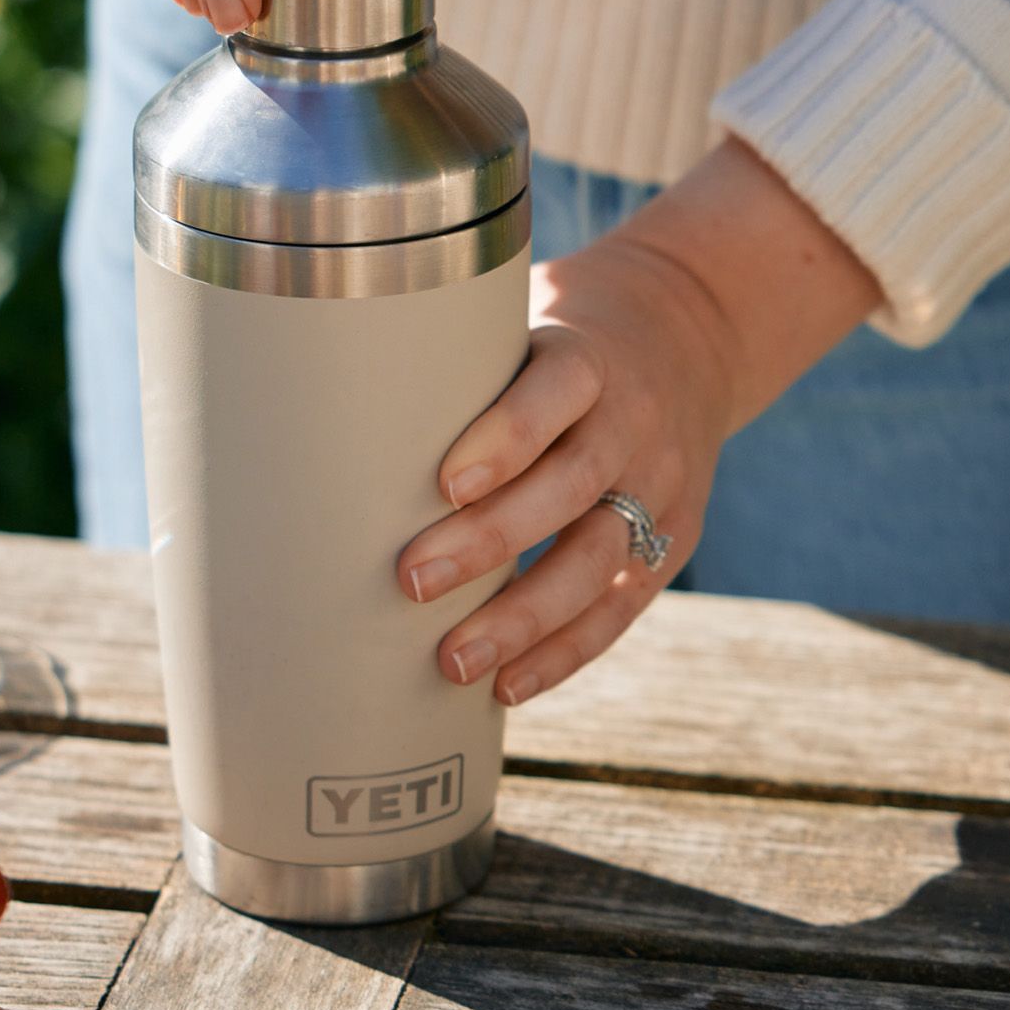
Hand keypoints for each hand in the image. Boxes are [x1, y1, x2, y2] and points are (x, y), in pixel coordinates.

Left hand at [396, 238, 738, 706]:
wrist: (688, 338)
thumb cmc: (555, 347)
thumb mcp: (522, 325)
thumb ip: (453, 371)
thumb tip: (321, 426)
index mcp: (589, 359)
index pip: (556, 393)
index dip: (506, 438)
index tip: (444, 484)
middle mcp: (633, 422)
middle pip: (570, 485)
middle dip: (491, 540)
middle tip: (411, 581)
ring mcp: (659, 484)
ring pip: (598, 558)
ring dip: (524, 618)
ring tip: (454, 660)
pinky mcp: (673, 536)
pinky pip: (622, 606)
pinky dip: (565, 651)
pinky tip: (509, 684)